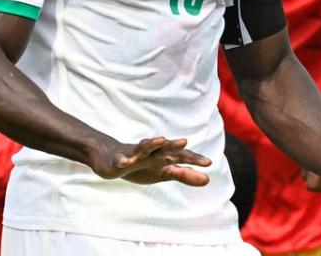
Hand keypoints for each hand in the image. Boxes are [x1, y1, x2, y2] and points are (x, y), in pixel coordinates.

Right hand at [89, 137, 211, 186]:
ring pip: (143, 147)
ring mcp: (134, 154)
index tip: (209, 163)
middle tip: (185, 141)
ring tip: (160, 139)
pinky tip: (124, 162)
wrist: (111, 158)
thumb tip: (208, 180)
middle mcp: (150, 152)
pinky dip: (123, 159)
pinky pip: (120, 159)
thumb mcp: (164, 172)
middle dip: (173, 145)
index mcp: (162, 156)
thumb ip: (184, 175)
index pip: (180, 157)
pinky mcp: (118, 160)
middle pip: (163, 148)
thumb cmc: (141, 165)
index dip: (193, 159)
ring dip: (151, 143)